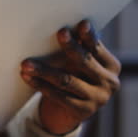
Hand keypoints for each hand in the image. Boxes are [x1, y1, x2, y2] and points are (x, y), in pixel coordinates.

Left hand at [20, 20, 120, 134]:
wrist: (69, 111)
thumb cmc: (73, 75)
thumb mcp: (79, 63)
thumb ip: (78, 48)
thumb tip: (65, 28)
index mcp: (111, 66)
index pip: (97, 48)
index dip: (89, 36)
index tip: (81, 24)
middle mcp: (109, 82)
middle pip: (84, 62)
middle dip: (70, 46)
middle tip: (59, 33)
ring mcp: (98, 99)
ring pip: (66, 80)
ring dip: (44, 70)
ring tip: (26, 63)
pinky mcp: (83, 112)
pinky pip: (57, 95)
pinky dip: (40, 85)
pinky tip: (27, 77)